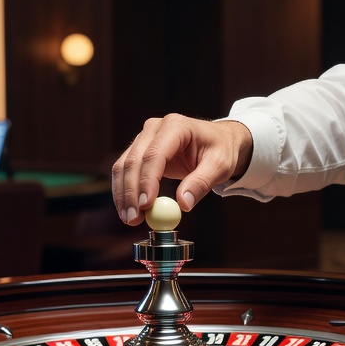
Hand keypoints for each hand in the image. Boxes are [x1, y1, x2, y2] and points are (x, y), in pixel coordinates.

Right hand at [111, 114, 252, 225]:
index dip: (147, 181)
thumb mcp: (220, 166)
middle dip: (131, 192)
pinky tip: (127, 210)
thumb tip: (183, 204)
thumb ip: (201, 183)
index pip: (155, 154)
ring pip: (124, 166)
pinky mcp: (140, 150)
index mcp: (176, 126)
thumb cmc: (221, 149)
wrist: (219, 140)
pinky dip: (124, 191)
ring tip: (129, 219)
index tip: (146, 205)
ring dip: (123, 194)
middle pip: (134, 160)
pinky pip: (125, 170)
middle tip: (134, 218)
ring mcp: (144, 137)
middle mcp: (155, 128)